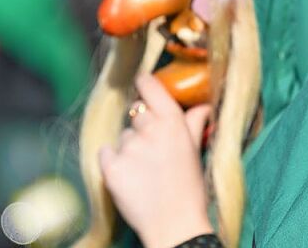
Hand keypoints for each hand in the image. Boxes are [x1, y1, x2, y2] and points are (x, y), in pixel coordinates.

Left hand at [99, 74, 213, 247]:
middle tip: (152, 150)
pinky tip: (128, 176)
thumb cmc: (189, 189)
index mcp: (173, 121)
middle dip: (142, 127)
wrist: (175, 226)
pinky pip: (105, 153)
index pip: (149, 86)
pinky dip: (112, 162)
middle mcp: (151, 129)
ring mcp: (130, 147)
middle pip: (136, 112)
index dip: (144, 83)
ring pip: (122, 136)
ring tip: (144, 170)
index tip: (141, 82)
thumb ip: (194, 122)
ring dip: (129, 147)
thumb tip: (201, 106)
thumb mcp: (195, 150)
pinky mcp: (111, 167)